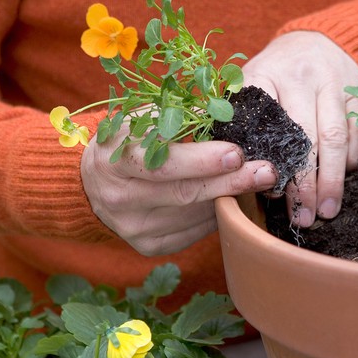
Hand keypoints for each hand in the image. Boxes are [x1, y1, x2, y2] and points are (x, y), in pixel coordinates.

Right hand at [81, 135, 276, 255]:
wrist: (92, 182)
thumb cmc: (128, 140)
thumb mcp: (142, 119)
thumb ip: (179, 116)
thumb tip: (227, 111)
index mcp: (114, 160)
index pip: (161, 163)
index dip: (200, 160)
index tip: (235, 153)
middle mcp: (119, 199)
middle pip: (183, 193)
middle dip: (230, 181)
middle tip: (266, 171)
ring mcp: (134, 227)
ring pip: (194, 215)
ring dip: (229, 197)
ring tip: (256, 180)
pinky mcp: (149, 246)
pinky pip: (195, 231)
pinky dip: (217, 213)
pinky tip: (230, 197)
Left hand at [242, 31, 357, 226]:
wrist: (318, 39)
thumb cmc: (276, 72)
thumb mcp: (248, 82)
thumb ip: (234, 114)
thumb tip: (211, 148)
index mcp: (264, 74)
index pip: (265, 122)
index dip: (270, 161)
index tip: (269, 193)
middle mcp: (300, 76)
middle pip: (304, 136)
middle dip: (305, 182)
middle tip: (303, 216)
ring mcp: (333, 83)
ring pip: (335, 137)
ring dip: (332, 179)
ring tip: (327, 211)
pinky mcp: (357, 93)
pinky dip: (350, 160)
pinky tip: (343, 182)